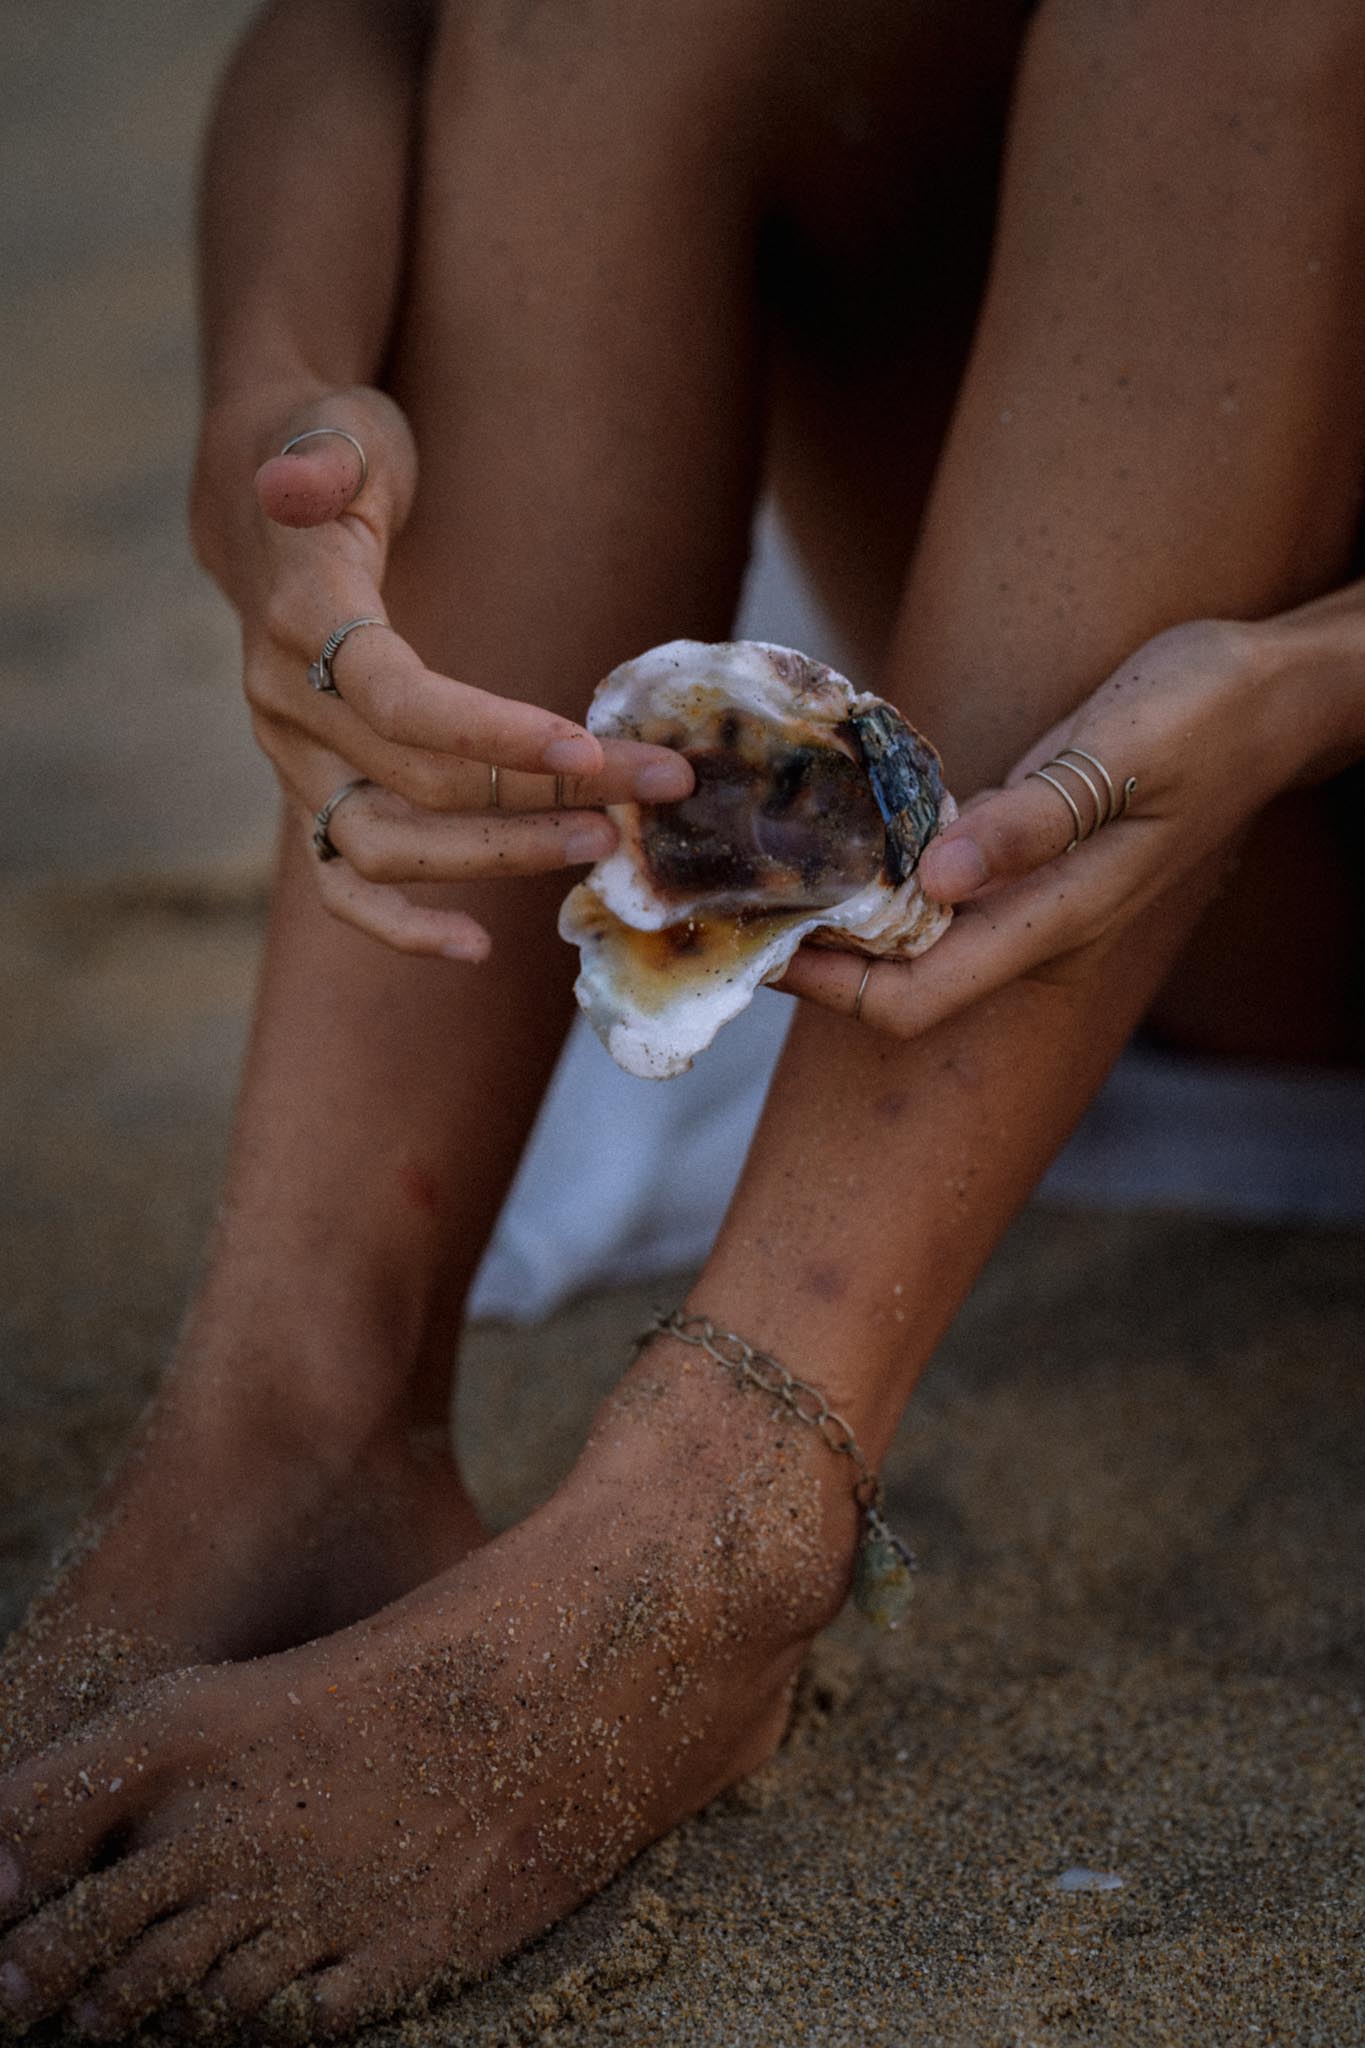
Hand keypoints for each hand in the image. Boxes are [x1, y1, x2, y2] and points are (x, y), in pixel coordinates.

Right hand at [191, 385, 692, 959]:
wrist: (266, 511)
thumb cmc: (330, 456)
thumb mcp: (337, 427)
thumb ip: (325, 455)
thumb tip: (299, 480)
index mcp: (300, 617)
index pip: (399, 700)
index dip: (492, 734)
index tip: (590, 747)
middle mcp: (286, 706)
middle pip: (423, 779)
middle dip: (548, 790)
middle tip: (656, 787)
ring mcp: (294, 762)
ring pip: (390, 844)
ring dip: (501, 854)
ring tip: (605, 843)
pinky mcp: (313, 793)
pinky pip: (344, 882)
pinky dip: (399, 925)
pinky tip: (476, 945)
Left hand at [780, 616, 1324, 1036]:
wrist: (1265, 697)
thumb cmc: (1205, 720)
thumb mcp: (1120, 757)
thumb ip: (1033, 823)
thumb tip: (937, 881)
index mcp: (1056, 920)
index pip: (915, 999)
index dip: (827, 990)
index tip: (756, 947)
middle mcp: (1032, 926)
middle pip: (896, 982)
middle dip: (814, 958)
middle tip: (733, 901)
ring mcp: (1026, 896)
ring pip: (909, 936)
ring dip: (838, 913)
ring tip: (757, 865)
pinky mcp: (1020, 855)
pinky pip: (931, 886)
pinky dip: (876, 869)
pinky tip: (829, 828)